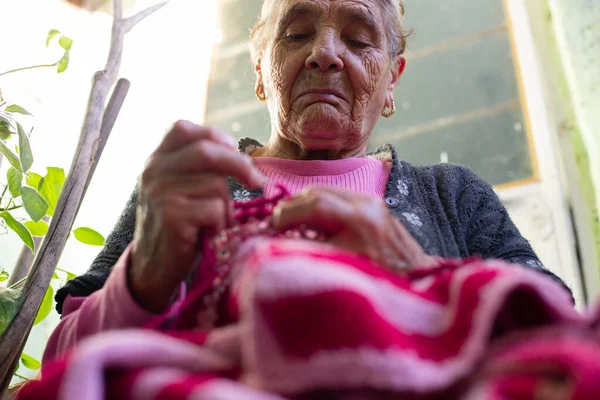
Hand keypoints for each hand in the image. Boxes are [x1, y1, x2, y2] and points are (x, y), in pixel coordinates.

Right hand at [130, 120, 265, 312]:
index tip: (234, 149)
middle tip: (257, 183)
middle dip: (239, 165)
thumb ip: (199, 170)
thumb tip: (244, 159)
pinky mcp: (171, 216)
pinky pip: (214, 210)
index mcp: (156, 160)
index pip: (183, 128)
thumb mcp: (182, 190)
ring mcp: (159, 192)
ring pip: (215, 185)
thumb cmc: (180, 227)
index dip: (213, 135)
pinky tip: (207, 236)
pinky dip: (219, 225)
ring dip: (225, 208)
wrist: (154, 268)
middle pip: (206, 151)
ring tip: (213, 224)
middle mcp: (153, 171)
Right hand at [271, 187, 436, 271]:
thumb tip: (281, 245)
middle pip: (320, 192)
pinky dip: (321, 205)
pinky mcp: (375, 205)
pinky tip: (313, 221)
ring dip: (305, 203)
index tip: (272, 226)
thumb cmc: (382, 282)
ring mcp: (373, 203)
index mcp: (361, 222)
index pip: (315, 205)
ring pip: (329, 191)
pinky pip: (340, 197)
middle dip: (293, 205)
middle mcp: (368, 206)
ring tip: (291, 220)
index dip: (288, 213)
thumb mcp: (344, 270)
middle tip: (277, 222)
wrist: (419, 280)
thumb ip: (313, 253)